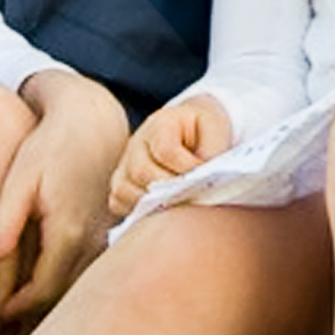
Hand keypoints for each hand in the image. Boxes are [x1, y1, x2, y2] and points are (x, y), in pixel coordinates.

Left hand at [0, 69, 129, 329]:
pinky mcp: (106, 232)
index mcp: (67, 233)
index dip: (15, 308)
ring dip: (47, 299)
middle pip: (60, 294)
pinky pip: (85, 269)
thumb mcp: (21, 180)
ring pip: (75, 284)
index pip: (42, 290)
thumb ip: (5, 221)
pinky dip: (62, 282)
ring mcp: (103, 238)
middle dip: (29, 312)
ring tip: (17, 311)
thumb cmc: (51, 147)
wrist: (92, 124)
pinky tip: (42, 284)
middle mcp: (92, 241)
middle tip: (1, 322)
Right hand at [108, 93, 232, 218]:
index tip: (204, 175)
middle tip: (191, 196)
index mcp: (161, 124)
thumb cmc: (206, 131)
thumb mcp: (216, 129)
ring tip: (177, 204)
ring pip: (124, 190)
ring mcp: (125, 163)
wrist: (193, 130)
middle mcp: (137, 143)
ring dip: (152, 203)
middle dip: (170, 189)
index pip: (165, 150)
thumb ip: (212, 151)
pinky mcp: (122, 182)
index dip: (186, 167)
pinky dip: (136, 210)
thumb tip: (202, 181)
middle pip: (142, 172)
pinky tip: (160, 210)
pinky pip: (118, 201)